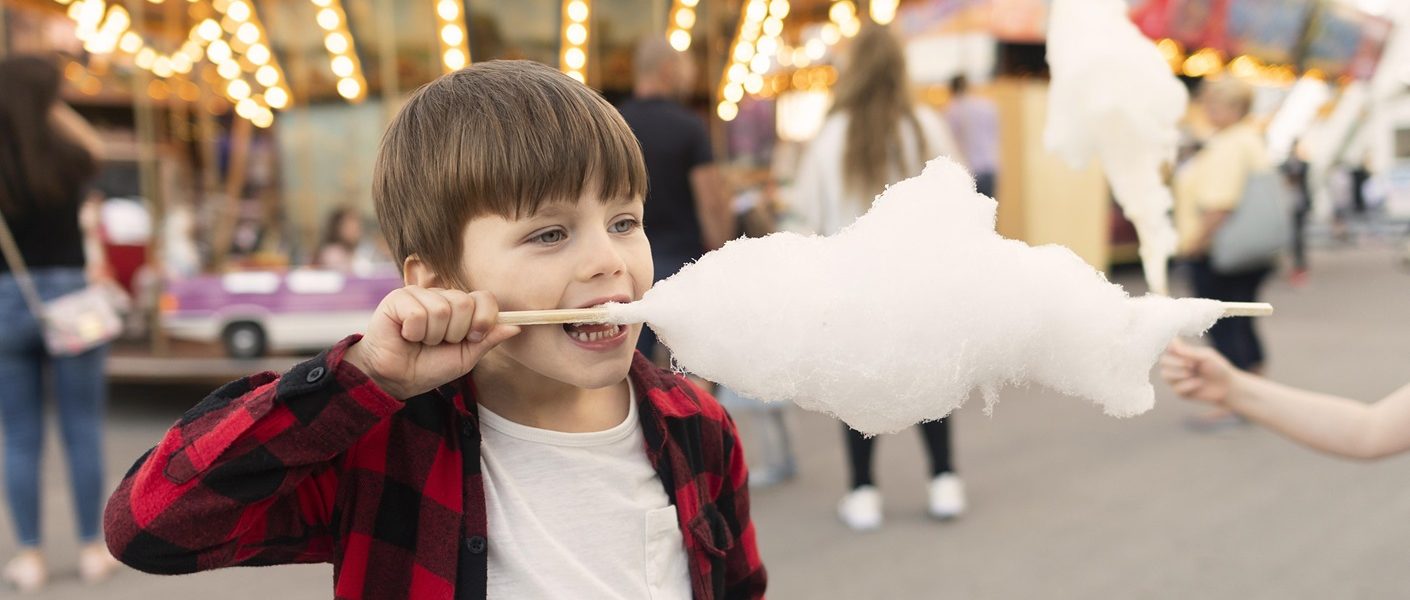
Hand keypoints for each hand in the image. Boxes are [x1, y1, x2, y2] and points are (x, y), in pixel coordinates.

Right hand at [343, 287, 519, 399]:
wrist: (396, 379)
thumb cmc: (429, 367)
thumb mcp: (466, 357)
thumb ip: (488, 340)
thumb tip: (517, 326)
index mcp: (460, 307)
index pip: (484, 298)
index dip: (483, 320)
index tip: (472, 338)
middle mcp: (442, 296)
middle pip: (465, 303)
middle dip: (455, 333)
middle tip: (438, 342)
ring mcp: (420, 294)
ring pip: (442, 309)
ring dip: (432, 335)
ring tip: (420, 340)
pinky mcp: (398, 298)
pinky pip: (418, 312)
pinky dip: (414, 332)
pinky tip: (406, 335)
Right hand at [1160, 339, 1236, 405]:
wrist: (1228, 387)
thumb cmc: (1218, 368)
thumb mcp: (1205, 356)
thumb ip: (1188, 351)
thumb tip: (1172, 342)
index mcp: (1182, 354)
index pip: (1167, 347)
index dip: (1169, 348)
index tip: (1178, 349)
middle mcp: (1176, 365)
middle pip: (1163, 361)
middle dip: (1176, 363)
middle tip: (1193, 365)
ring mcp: (1177, 379)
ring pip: (1165, 375)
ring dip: (1180, 374)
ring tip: (1194, 374)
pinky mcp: (1180, 392)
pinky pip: (1176, 388)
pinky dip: (1189, 385)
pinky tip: (1199, 384)